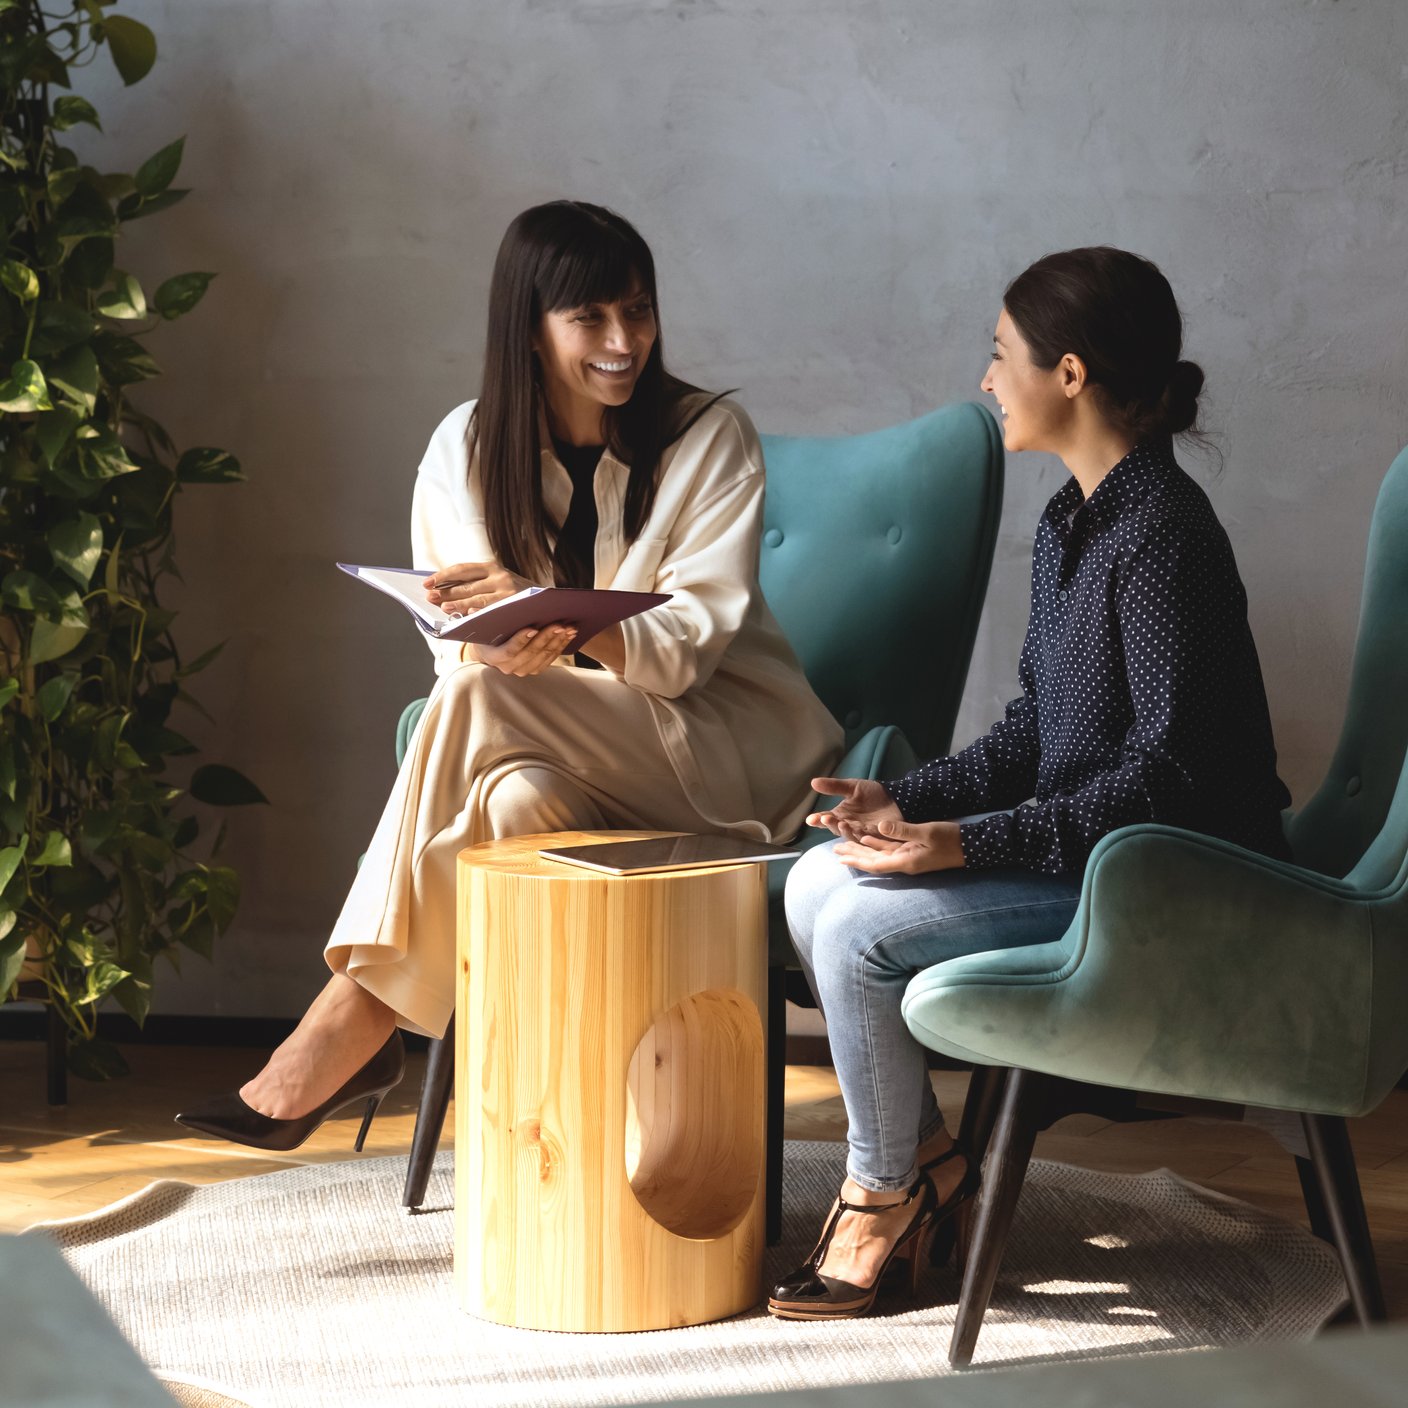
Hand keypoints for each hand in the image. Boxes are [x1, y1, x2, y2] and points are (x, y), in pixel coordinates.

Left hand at [425, 560, 532, 615]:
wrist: (546, 602)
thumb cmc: (513, 594)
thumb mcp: (497, 582)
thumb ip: (476, 584)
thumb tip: (443, 590)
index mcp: (492, 567)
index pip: (462, 569)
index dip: (443, 576)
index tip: (427, 583)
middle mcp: (500, 576)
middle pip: (467, 585)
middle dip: (446, 592)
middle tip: (430, 598)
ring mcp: (508, 591)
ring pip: (477, 599)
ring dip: (458, 604)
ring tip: (444, 609)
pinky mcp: (515, 605)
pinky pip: (492, 610)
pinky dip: (478, 613)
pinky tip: (467, 617)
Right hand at [471, 624, 576, 676]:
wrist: (491, 650)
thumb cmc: (488, 634)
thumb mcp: (482, 625)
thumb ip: (480, 617)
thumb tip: (473, 610)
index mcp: (494, 657)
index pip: (509, 650)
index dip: (521, 639)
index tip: (533, 627)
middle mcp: (509, 667)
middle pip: (530, 652)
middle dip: (546, 637)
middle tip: (559, 624)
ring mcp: (523, 670)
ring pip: (543, 656)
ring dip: (558, 641)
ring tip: (569, 627)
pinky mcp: (535, 668)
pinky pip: (550, 658)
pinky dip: (561, 646)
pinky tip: (569, 634)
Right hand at [806, 776, 903, 837]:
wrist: (896, 797)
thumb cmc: (873, 793)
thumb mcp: (852, 786)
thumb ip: (834, 786)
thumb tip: (813, 782)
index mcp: (841, 815)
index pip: (826, 819)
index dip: (818, 820)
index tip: (810, 819)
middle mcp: (849, 825)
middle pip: (836, 828)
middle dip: (830, 824)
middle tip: (826, 819)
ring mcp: (862, 832)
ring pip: (850, 835)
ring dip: (845, 831)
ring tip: (842, 823)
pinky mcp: (877, 836)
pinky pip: (868, 838)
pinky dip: (863, 835)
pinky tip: (859, 830)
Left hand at [833, 818, 965, 874]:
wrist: (972, 846)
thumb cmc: (951, 839)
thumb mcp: (927, 832)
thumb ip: (903, 830)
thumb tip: (879, 827)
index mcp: (906, 861)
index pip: (875, 863)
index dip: (857, 861)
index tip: (839, 858)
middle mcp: (904, 862)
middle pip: (873, 861)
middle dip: (854, 855)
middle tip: (834, 850)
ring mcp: (909, 858)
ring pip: (880, 855)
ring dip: (862, 851)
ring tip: (844, 846)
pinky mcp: (914, 852)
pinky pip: (890, 849)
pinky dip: (877, 845)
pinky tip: (866, 839)